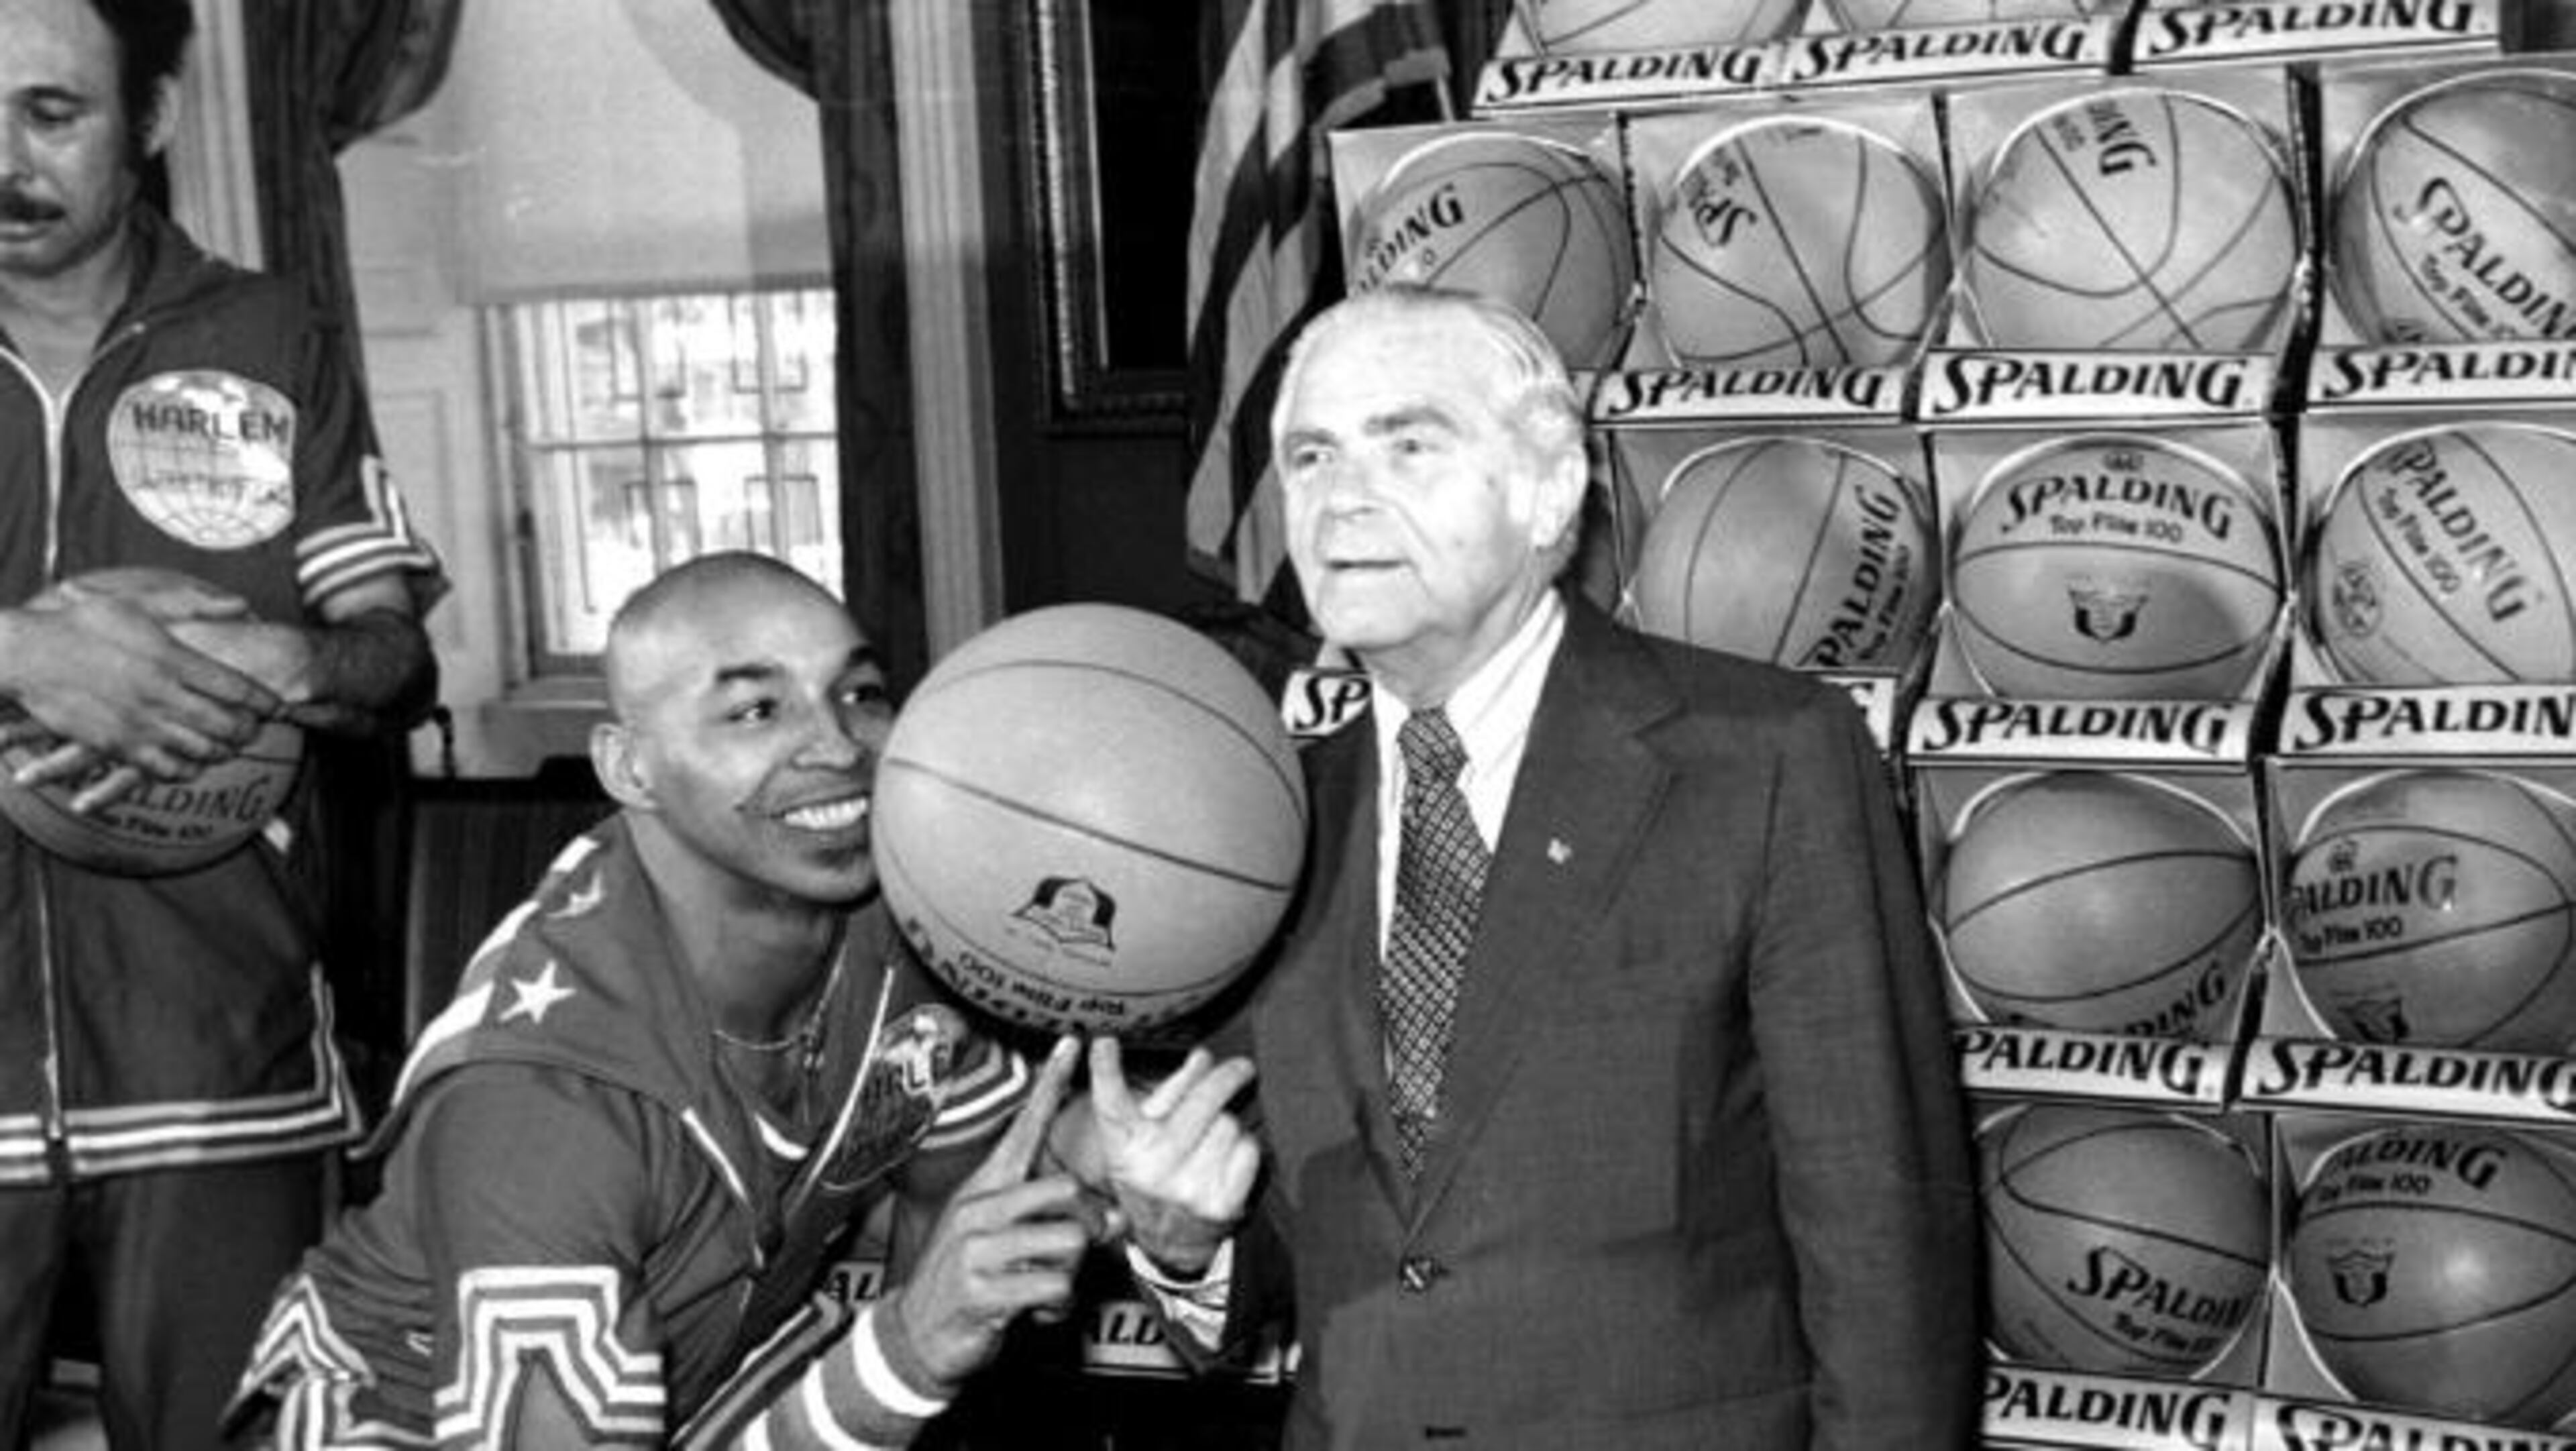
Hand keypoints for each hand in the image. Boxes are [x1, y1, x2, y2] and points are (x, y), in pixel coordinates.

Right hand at [2, 571, 278, 788]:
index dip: (266, 701)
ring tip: (231, 745)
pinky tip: (195, 762)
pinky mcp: (118, 746)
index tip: (280, 706)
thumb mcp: (139, 605)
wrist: (28, 655)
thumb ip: (194, 605)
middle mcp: (162, 695)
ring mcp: (141, 723)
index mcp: (172, 659)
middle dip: (251, 730)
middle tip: (258, 728)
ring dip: (225, 750)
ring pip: (204, 750)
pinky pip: (167, 770)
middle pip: (229, 724)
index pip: (237, 688)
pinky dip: (190, 769)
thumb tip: (242, 604)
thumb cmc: (83, 625)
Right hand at [889, 1036, 1101, 1388]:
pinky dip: (1056, 1307)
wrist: (915, 1336)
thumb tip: (1111, 1219)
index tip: (1072, 1043)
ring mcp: (977, 1248)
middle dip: (1087, 1228)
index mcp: (985, 1188)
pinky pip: (1054, 1286)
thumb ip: (1052, 1221)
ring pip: (1069, 1243)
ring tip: (1041, 1287)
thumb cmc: (969, 1281)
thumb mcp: (1002, 1240)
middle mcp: (979, 1209)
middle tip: (1075, 1253)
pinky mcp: (981, 1289)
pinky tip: (1032, 1311)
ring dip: (1069, 1274)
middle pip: (1067, 1191)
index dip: (1050, 1084)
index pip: (1023, 1127)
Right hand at [1087, 1037, 1258, 1276]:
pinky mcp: (1220, 1204)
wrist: (1171, 1242)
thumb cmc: (1157, 1172)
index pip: (1112, 1104)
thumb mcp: (1149, 1134)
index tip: (1104, 1042)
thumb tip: (1202, 1056)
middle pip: (1203, 1101)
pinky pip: (1248, 1150)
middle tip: (1241, 1067)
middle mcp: (1152, 1167)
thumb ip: (1174, 1091)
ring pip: (1229, 1124)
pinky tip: (1227, 1161)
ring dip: (1229, 1124)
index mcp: (1126, 1145)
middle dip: (1227, 1077)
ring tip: (1213, 1141)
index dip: (1106, 1071)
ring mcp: (1187, 1188)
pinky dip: (1244, 1149)